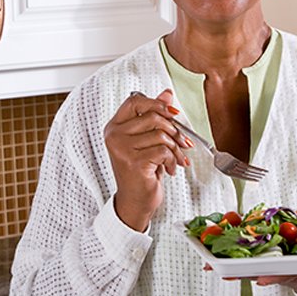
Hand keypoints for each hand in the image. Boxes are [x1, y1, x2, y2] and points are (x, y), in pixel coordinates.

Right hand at [104, 89, 191, 231]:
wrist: (134, 202)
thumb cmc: (141, 172)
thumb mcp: (147, 141)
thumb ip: (154, 116)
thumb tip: (167, 93)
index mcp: (114, 127)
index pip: (135, 101)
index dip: (157, 103)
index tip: (173, 113)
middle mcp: (114, 135)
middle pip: (153, 116)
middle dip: (174, 130)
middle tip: (182, 143)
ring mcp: (122, 149)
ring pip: (161, 134)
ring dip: (175, 149)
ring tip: (176, 159)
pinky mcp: (133, 162)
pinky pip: (163, 151)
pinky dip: (173, 160)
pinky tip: (170, 169)